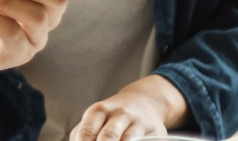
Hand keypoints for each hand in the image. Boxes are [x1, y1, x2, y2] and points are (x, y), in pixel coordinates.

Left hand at [70, 75, 189, 140]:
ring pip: (129, 140)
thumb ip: (81, 134)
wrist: (144, 101)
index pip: (87, 132)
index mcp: (99, 111)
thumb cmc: (112, 116)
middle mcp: (120, 114)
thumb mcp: (94, 118)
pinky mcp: (157, 132)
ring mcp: (139, 123)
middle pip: (108, 137)